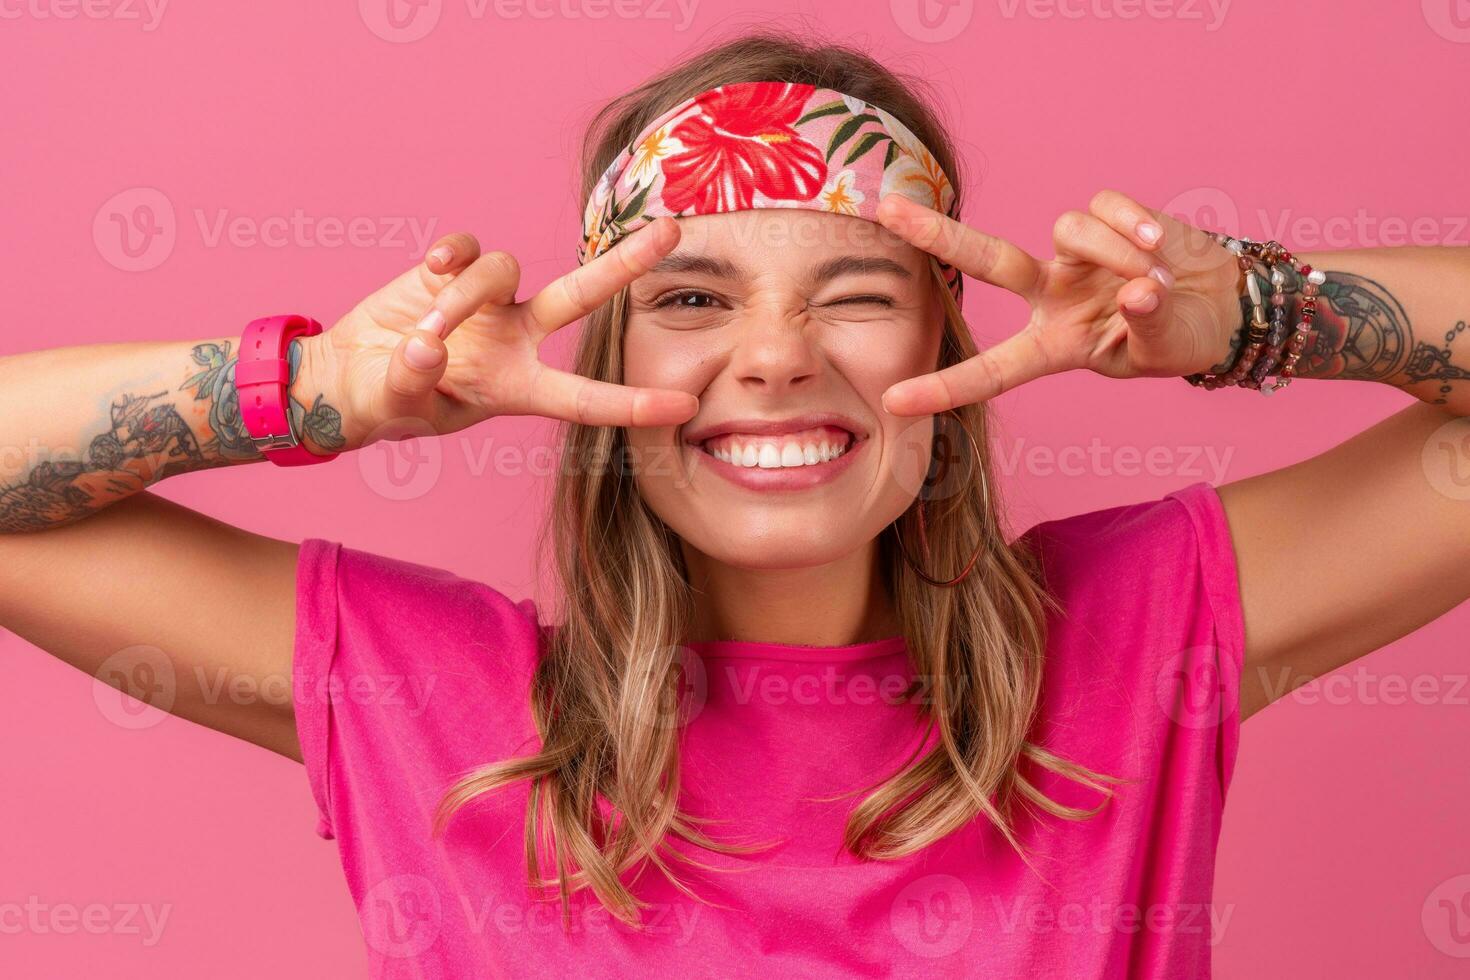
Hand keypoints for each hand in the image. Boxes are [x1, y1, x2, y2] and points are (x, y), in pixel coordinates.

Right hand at [304, 218, 697, 447]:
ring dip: (461, 298)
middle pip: (580, 296)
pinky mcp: (453, 271)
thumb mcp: (394, 408)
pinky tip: (430, 269)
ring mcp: (488, 301)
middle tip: (672, 231)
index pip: (584, 398)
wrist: (345, 374)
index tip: (685, 405)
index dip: (633, 405)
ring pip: (503, 271)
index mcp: (516, 388)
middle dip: (625, 264)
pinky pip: (469, 247)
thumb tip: (427, 348)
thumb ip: (410, 382)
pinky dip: (452, 254)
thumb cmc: (382, 404)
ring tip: (422, 333)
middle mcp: (514, 339)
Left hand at [874, 190, 1242, 415]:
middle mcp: (1052, 296)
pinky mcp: (1106, 219)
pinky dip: (1134, 224)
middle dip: (937, 234)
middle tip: (886, 210)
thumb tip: (1142, 292)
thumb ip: (1148, 326)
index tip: (893, 402)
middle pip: (987, 259)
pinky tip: (1160, 244)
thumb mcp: (1162, 351)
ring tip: (1158, 279)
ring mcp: (1075, 256)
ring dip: (1116, 251)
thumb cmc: (1178, 339)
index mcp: (1053, 345)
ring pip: (1067, 228)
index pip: (992, 371)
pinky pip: (1105, 207)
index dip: (945, 387)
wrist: (1221, 304)